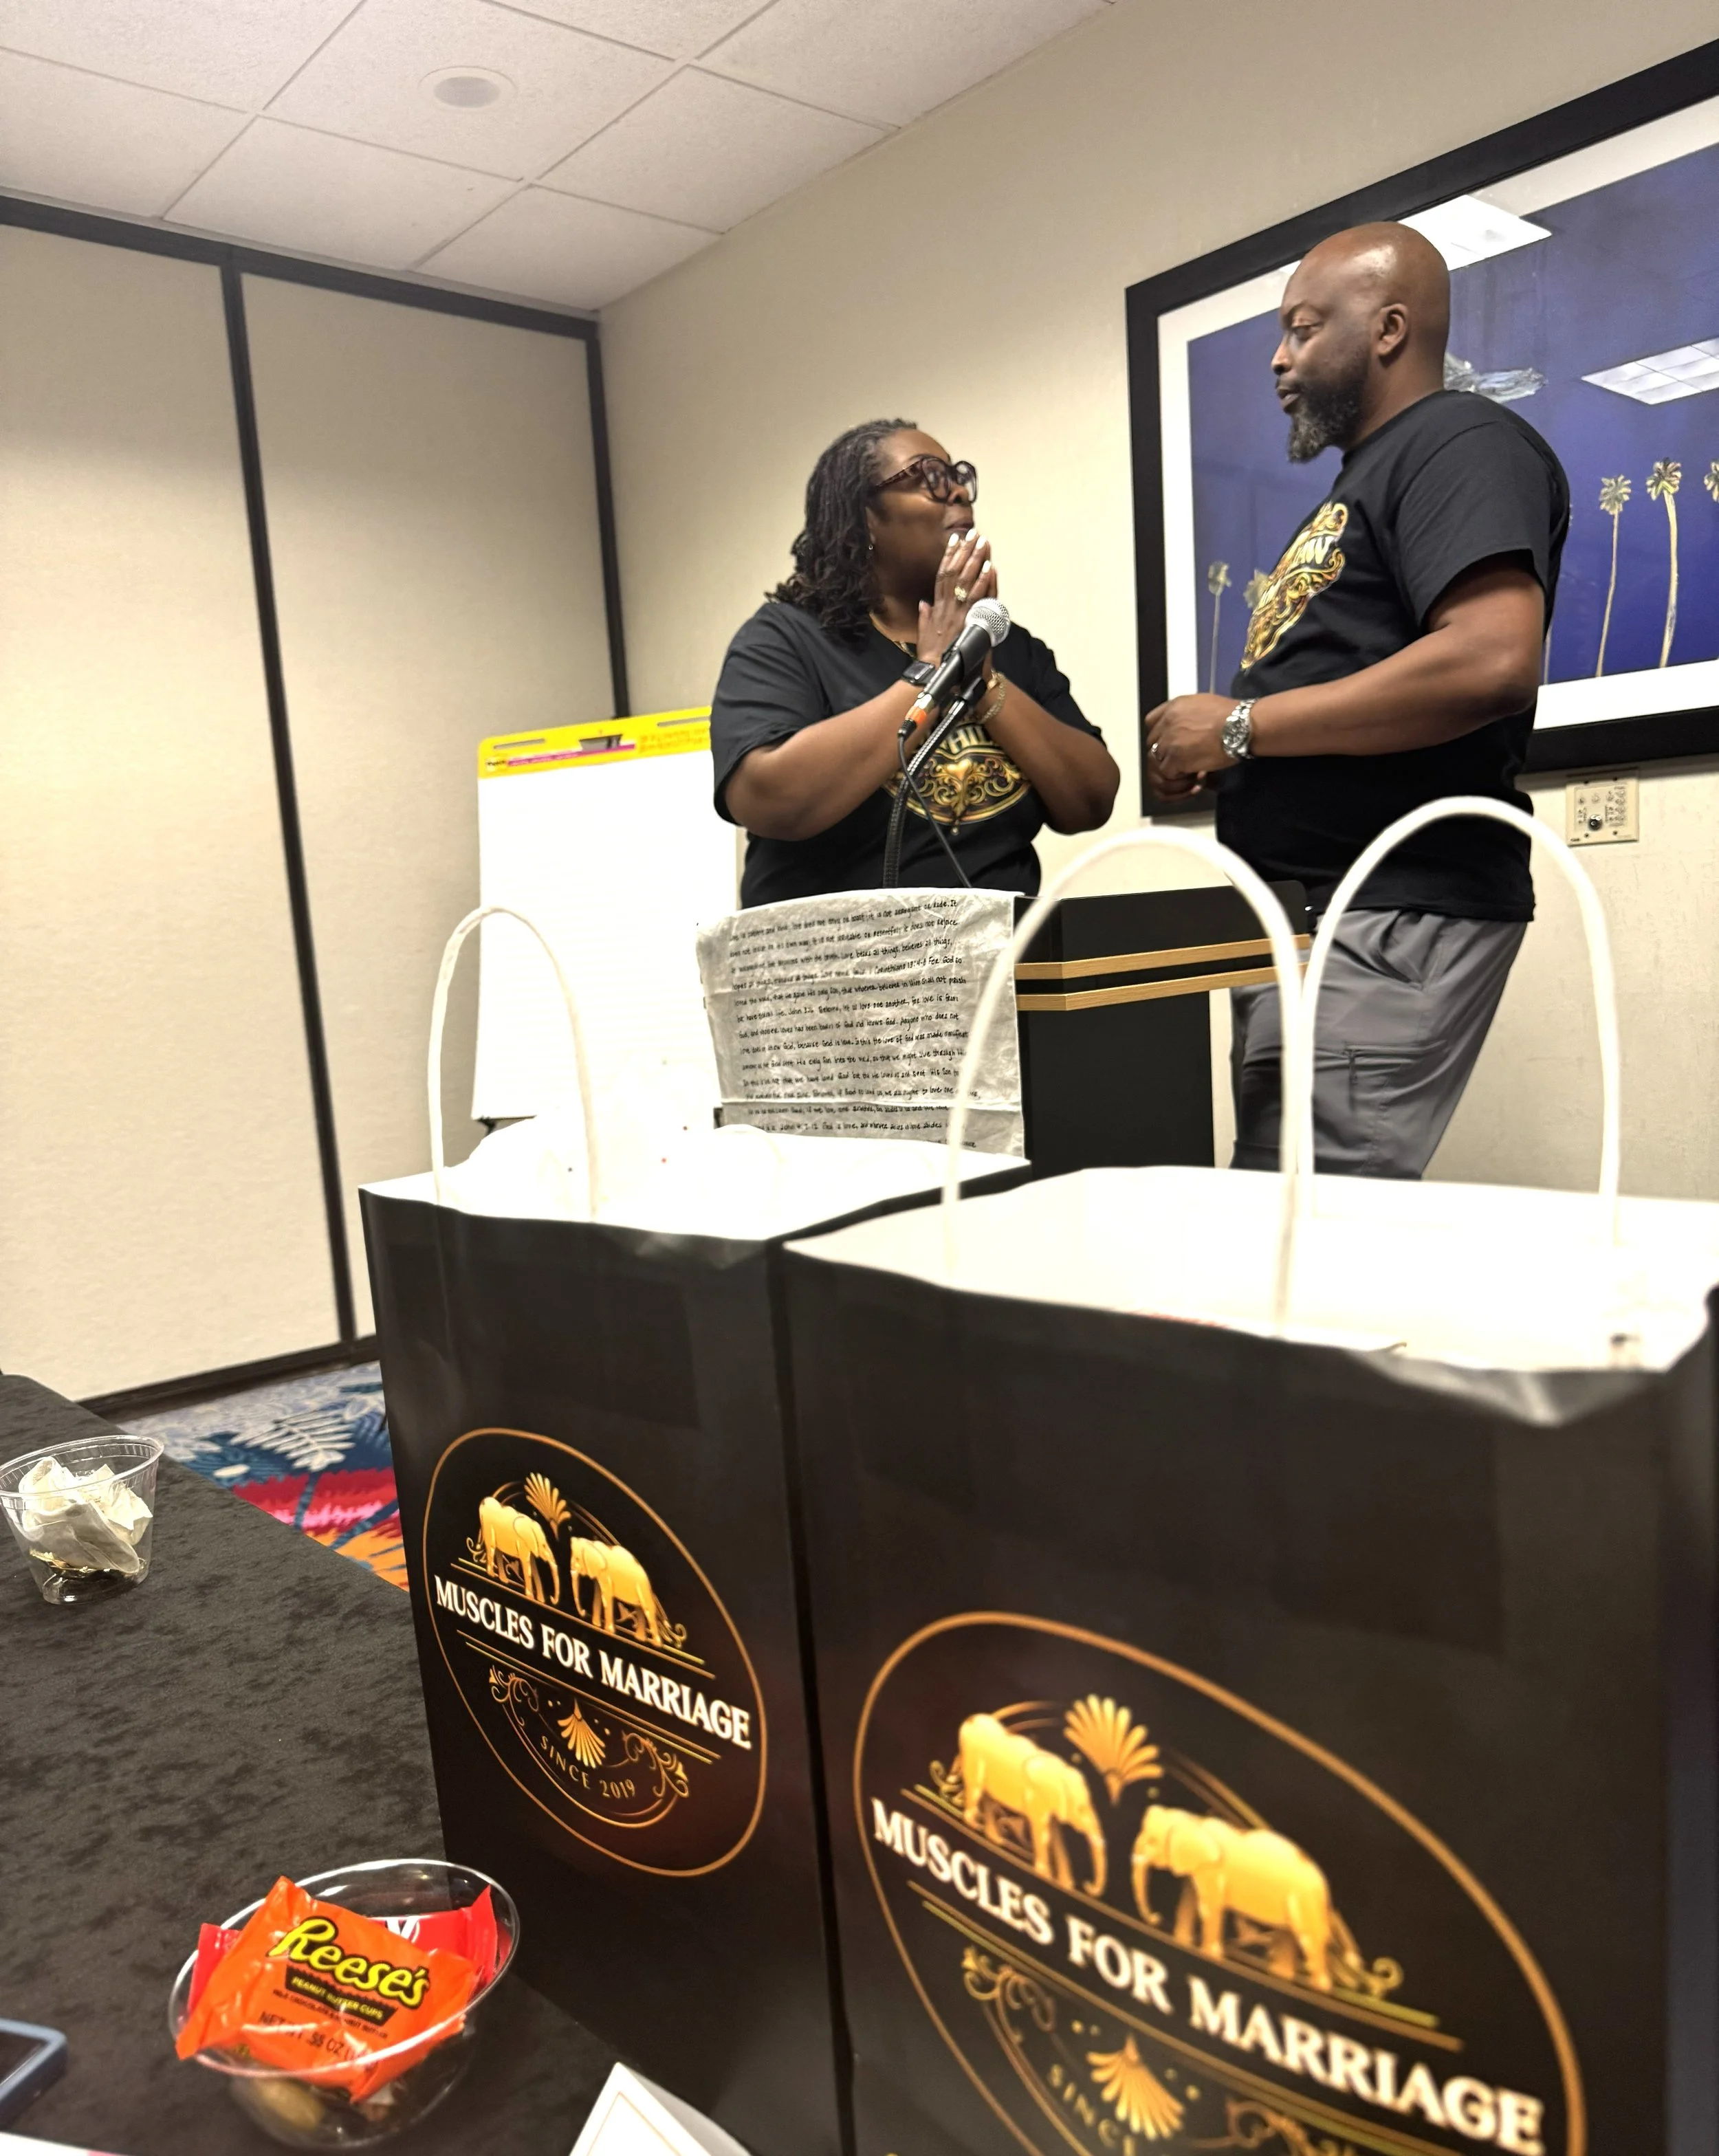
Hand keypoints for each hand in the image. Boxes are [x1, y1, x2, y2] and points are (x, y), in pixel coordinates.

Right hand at [917, 529, 996, 663]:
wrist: (938, 674)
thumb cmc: (932, 657)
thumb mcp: (924, 634)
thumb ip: (924, 617)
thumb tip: (924, 603)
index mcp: (937, 607)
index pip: (943, 575)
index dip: (949, 556)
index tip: (955, 539)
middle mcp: (948, 606)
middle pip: (956, 572)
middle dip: (965, 551)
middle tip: (974, 533)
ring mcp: (960, 612)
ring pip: (968, 580)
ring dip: (976, 560)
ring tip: (984, 542)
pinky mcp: (970, 621)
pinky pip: (979, 598)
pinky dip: (984, 582)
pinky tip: (990, 567)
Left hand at [1143, 692, 1234, 798]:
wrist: (1241, 727)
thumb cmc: (1232, 716)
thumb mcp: (1204, 704)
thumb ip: (1189, 715)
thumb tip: (1189, 727)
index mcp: (1174, 707)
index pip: (1151, 723)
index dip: (1159, 736)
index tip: (1171, 744)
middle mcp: (1167, 723)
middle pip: (1153, 744)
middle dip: (1166, 755)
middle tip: (1183, 763)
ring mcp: (1169, 741)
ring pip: (1158, 760)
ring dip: (1173, 769)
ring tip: (1191, 774)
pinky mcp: (1175, 759)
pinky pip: (1167, 774)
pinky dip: (1179, 780)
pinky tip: (1195, 779)